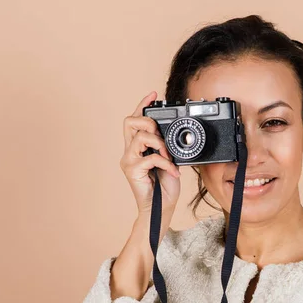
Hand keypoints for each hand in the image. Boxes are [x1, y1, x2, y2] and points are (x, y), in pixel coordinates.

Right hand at [120, 91, 181, 215]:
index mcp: (137, 148)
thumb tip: (170, 135)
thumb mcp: (168, 162)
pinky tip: (172, 171)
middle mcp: (130, 152)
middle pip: (129, 122)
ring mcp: (129, 161)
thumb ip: (165, 148)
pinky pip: (151, 158)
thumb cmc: (164, 187)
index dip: (142, 105)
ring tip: (168, 157)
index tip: (154, 94)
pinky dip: (166, 163)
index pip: (135, 121)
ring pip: (140, 138)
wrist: (161, 208)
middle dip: (148, 122)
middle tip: (160, 135)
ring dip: (159, 144)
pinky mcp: (132, 171)